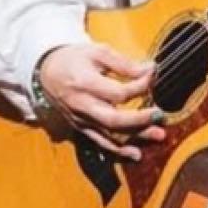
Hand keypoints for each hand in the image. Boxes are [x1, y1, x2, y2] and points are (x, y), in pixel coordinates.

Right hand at [37, 43, 164, 160]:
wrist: (46, 72)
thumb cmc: (74, 59)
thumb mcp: (98, 52)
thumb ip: (124, 63)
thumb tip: (150, 70)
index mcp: (85, 84)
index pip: (118, 93)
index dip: (140, 86)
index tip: (154, 75)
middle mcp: (82, 107)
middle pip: (113, 120)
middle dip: (140, 120)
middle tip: (160, 115)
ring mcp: (81, 121)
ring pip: (109, 136)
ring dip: (135, 138)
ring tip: (158, 136)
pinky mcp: (81, 129)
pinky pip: (100, 143)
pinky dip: (119, 151)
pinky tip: (136, 154)